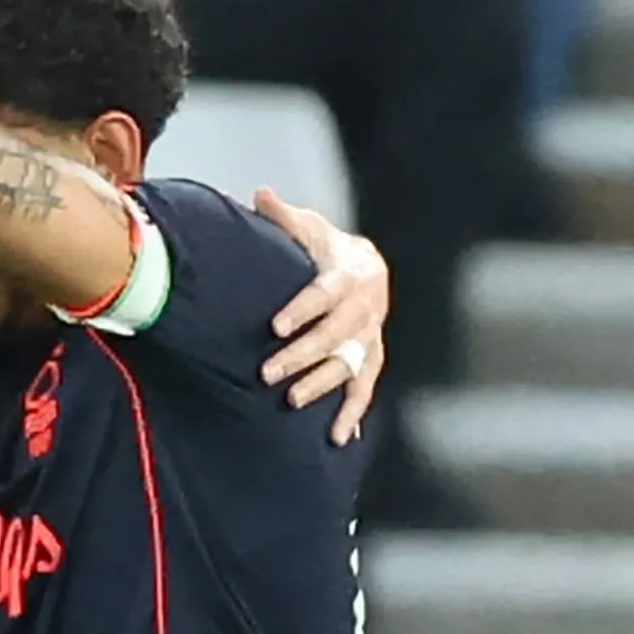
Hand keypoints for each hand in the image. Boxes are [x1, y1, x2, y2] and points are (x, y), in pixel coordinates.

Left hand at [255, 190, 389, 446]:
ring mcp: (372, 335)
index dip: (303, 309)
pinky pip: (366, 389)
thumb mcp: (307, 228)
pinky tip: (339, 438)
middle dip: (303, 355)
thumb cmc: (325, 247)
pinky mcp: (372, 357)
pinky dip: (353, 413)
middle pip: (337, 334)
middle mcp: (368, 306)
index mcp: (353, 271)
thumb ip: (284, 218)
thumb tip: (260, 195)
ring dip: (322, 384)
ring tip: (292, 401)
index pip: (327, 292)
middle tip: (267, 373)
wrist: (363, 266)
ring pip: (351, 364)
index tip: (275, 326)